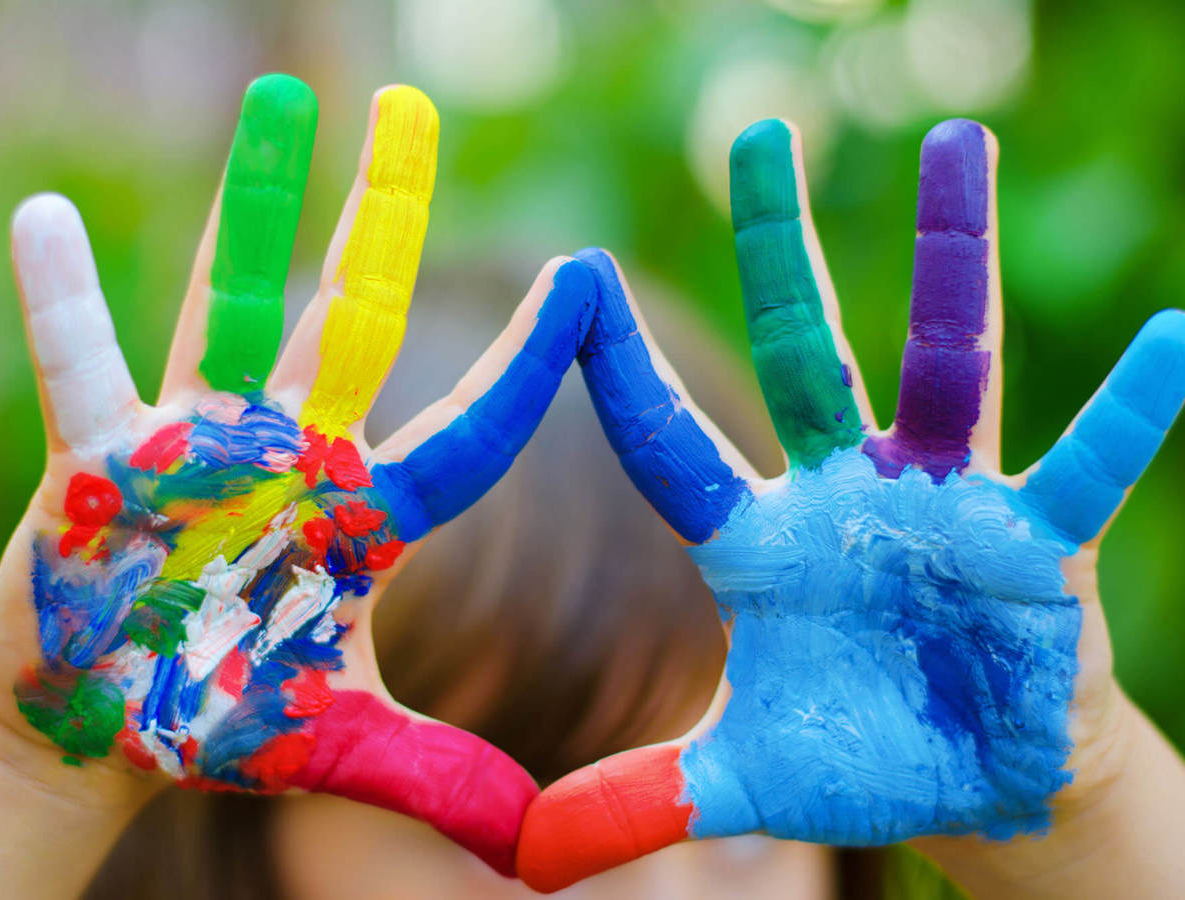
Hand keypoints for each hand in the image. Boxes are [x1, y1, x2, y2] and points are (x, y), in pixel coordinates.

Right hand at [0, 73, 594, 884]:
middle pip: (351, 314)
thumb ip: (435, 778)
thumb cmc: (217, 718)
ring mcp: (195, 442)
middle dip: (382, 215)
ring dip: (251, 204)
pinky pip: (79, 365)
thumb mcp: (336, 744)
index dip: (526, 360)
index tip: (585, 276)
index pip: (470, 426)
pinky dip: (63, 298)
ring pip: (228, 302)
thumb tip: (536, 846)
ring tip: (277, 100)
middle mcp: (291, 452)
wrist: (104, 727)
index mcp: (364, 512)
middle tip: (419, 105)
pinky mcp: (97, 458)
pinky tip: (44, 212)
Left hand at [516, 118, 1184, 892]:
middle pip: (801, 349)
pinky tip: (1179, 335)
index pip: (672, 442)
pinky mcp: (1040, 536)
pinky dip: (1132, 409)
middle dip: (774, 247)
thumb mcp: (742, 782)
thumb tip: (524, 860)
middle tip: (752, 132)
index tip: (573, 281)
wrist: (968, 782)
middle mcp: (844, 491)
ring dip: (952, 258)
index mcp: (759, 540)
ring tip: (957, 143)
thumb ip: (638, 802)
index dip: (620, 374)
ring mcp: (944, 499)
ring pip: (946, 362)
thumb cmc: (856, 761)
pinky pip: (1091, 461)